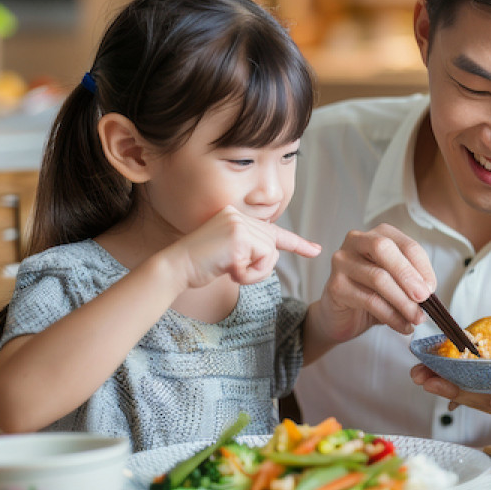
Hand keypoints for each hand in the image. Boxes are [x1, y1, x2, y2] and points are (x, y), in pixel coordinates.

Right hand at [170, 205, 320, 287]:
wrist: (174, 268)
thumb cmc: (200, 265)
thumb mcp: (229, 253)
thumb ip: (249, 248)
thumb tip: (272, 253)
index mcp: (236, 216)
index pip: (272, 231)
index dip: (297, 243)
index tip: (316, 250)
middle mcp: (238, 215)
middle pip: (273, 247)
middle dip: (260, 268)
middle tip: (234, 271)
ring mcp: (239, 223)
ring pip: (271, 255)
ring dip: (254, 272)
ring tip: (230, 269)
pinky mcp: (239, 237)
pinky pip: (263, 262)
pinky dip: (249, 275)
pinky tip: (229, 270)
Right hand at [308, 223, 436, 344]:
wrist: (343, 317)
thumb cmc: (373, 294)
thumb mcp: (398, 284)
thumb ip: (413, 282)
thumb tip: (428, 291)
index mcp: (379, 235)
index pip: (406, 245)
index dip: (423, 267)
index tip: (432, 289)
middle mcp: (357, 241)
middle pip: (385, 249)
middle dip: (408, 275)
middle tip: (424, 298)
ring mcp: (342, 262)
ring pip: (378, 277)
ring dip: (403, 301)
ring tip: (417, 318)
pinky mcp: (336, 285)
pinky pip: (369, 300)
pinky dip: (391, 316)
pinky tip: (403, 326)